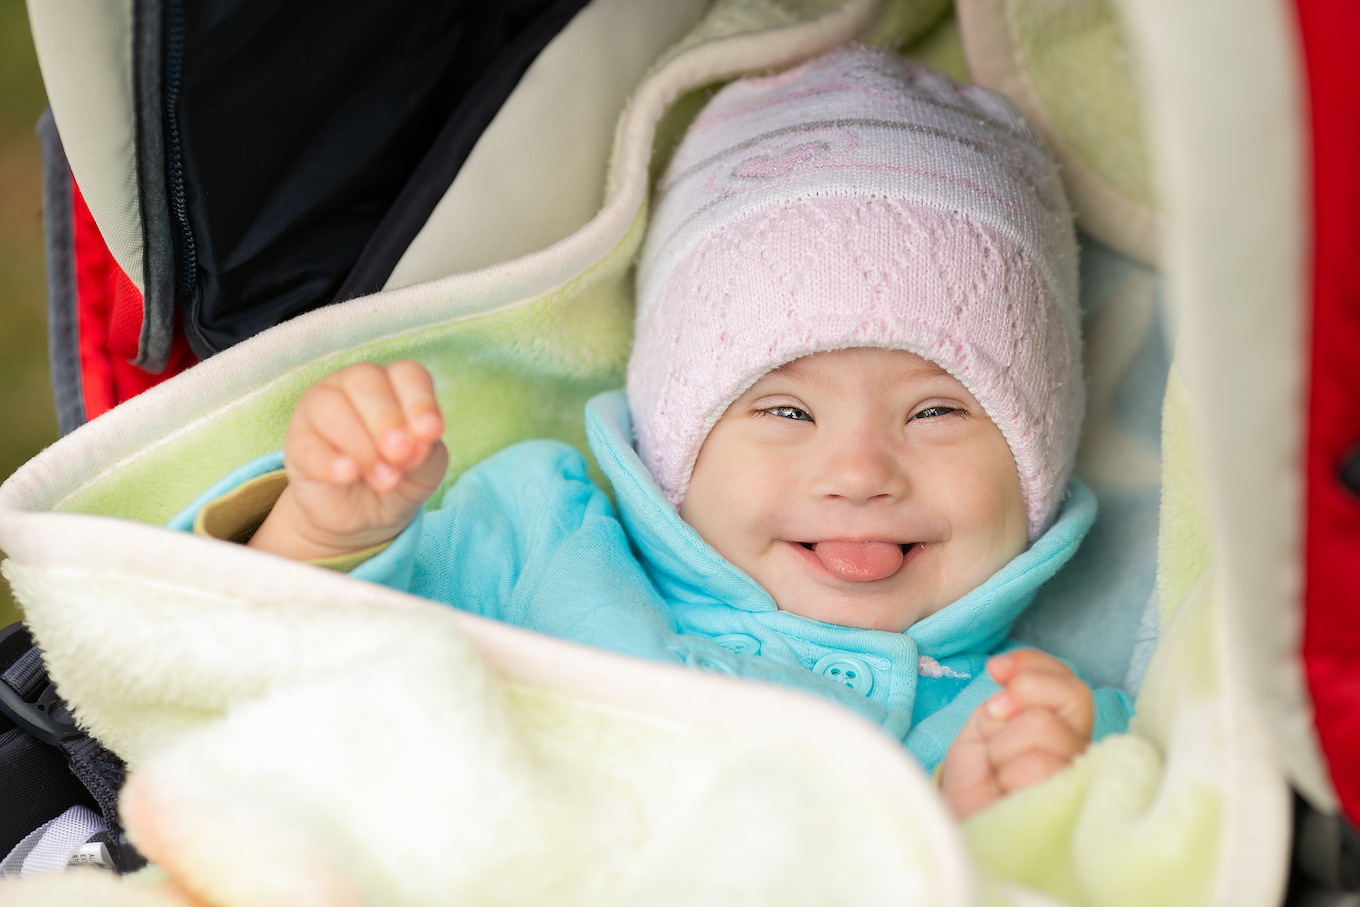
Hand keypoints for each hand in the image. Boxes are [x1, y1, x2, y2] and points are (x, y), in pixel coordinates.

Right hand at [249, 361, 448, 560]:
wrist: (362, 517)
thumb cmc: (399, 475)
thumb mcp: (425, 469)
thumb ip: (427, 452)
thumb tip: (417, 444)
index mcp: (394, 384)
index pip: (407, 374)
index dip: (421, 401)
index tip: (432, 434)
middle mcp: (353, 386)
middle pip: (365, 380)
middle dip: (387, 419)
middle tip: (401, 454)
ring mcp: (319, 410)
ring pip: (331, 407)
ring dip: (362, 445)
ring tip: (385, 479)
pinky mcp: (297, 443)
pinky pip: (307, 444)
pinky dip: (329, 461)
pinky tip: (347, 476)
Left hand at [940, 649, 1092, 819]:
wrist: (964, 825)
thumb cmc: (976, 779)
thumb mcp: (984, 725)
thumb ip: (1006, 697)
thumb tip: (1005, 672)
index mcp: (1064, 727)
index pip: (1070, 681)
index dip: (1033, 665)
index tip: (996, 668)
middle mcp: (1080, 750)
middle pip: (1073, 695)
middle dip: (1023, 696)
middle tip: (995, 719)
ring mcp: (1082, 777)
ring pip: (1045, 727)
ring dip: (1003, 748)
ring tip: (998, 774)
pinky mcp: (1073, 804)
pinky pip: (1038, 766)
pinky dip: (1009, 774)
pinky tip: (1006, 794)